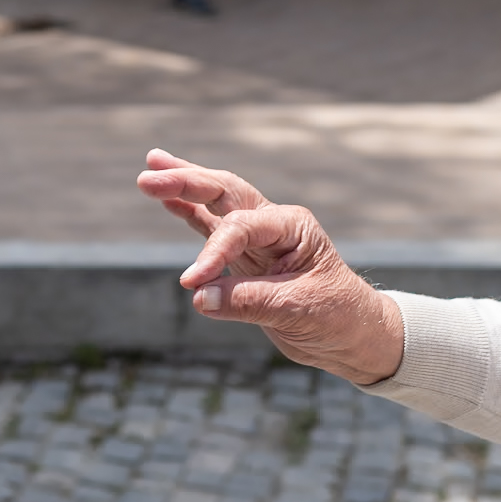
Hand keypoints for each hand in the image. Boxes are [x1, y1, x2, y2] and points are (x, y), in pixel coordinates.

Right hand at [135, 150, 404, 384]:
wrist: (352, 335)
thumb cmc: (335, 317)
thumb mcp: (296, 310)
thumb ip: (247, 302)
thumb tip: (199, 297)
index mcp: (293, 227)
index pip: (242, 228)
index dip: (214, 252)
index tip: (191, 282)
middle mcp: (275, 223)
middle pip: (226, 192)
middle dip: (187, 181)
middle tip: (148, 172)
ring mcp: (259, 237)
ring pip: (216, 203)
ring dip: (184, 186)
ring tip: (150, 167)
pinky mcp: (247, 255)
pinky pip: (213, 228)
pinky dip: (189, 214)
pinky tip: (168, 202)